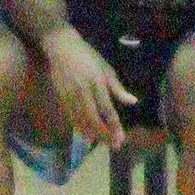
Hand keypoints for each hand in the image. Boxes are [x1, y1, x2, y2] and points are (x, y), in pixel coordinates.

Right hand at [44, 28, 138, 147]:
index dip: (114, 127)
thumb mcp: (106, 69)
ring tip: (102, 143)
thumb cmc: (89, 57)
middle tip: (113, 146)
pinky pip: (71, 117)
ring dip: (92, 134)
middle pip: (94, 119)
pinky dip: (79, 128)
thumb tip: (133, 102)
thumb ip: (118, 88)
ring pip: (81, 121)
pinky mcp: (61, 98)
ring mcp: (70, 96)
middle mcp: (83, 91)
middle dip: (104, 135)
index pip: (108, 110)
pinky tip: (87, 135)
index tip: (121, 139)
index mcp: (98, 83)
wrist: (62, 48)